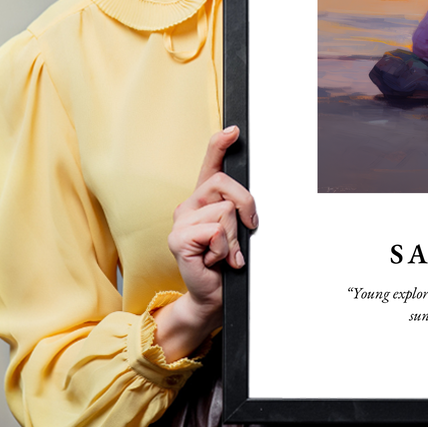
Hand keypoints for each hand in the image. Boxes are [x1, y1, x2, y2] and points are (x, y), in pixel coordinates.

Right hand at [154, 126, 257, 360]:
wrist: (214, 295)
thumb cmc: (227, 262)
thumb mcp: (238, 230)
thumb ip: (239, 210)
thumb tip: (249, 203)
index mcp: (204, 199)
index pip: (210, 164)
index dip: (220, 144)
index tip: (234, 130)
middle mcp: (189, 205)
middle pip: (225, 184)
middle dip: (246, 206)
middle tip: (246, 230)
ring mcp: (181, 221)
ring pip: (225, 211)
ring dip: (234, 237)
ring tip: (225, 253)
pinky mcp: (178, 239)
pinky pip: (215, 231)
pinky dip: (224, 249)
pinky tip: (215, 260)